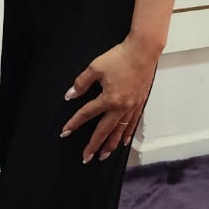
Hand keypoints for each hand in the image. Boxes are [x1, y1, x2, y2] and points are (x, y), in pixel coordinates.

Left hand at [60, 38, 161, 162]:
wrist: (143, 51)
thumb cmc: (120, 57)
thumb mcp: (95, 67)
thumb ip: (81, 83)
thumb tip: (70, 95)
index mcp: (109, 98)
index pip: (87, 114)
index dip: (74, 123)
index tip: (65, 132)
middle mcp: (121, 106)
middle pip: (104, 130)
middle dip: (94, 145)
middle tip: (86, 158)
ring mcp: (132, 106)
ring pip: (119, 131)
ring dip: (110, 145)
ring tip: (103, 155)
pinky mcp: (140, 103)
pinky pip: (132, 124)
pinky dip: (126, 134)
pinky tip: (123, 141)